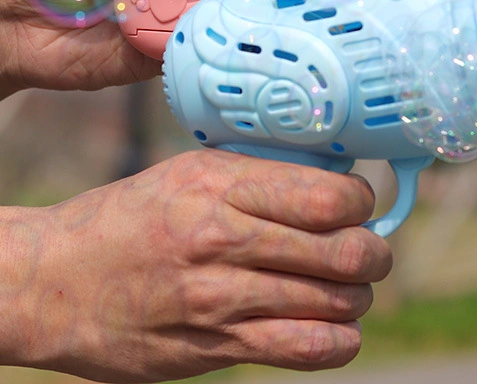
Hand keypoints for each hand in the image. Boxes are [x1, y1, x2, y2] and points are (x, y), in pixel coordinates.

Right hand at [0, 151, 390, 382]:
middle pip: (343, 251)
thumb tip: (333, 182)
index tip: (363, 203)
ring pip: (333, 303)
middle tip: (372, 249)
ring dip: (359, 295)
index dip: (363, 201)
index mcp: (221, 185)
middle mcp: (224, 240)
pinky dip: (339, 341)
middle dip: (375, 252)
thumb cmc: (132, 216)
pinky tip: (339, 329)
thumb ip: (260, 177)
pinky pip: (303, 350)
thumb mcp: (192, 171)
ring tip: (352, 286)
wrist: (54, 281)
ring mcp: (219, 300)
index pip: (327, 197)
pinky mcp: (213, 348)